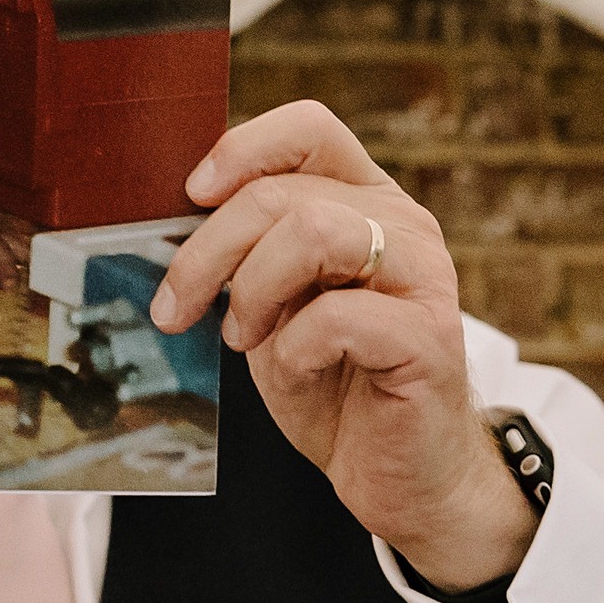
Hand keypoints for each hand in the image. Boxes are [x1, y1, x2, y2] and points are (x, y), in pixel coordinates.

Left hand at [149, 102, 528, 589]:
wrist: (398, 474)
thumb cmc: (334, 383)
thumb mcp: (274, 302)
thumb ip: (247, 251)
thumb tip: (175, 215)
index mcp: (366, 201)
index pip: (310, 129)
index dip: (242, 149)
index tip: (191, 196)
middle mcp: (404, 225)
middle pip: (285, 191)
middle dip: (209, 251)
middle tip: (180, 306)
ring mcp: (424, 276)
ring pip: (314, 231)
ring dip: (253, 289)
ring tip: (242, 336)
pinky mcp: (428, 337)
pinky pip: (336, 316)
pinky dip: (290, 350)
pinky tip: (294, 372)